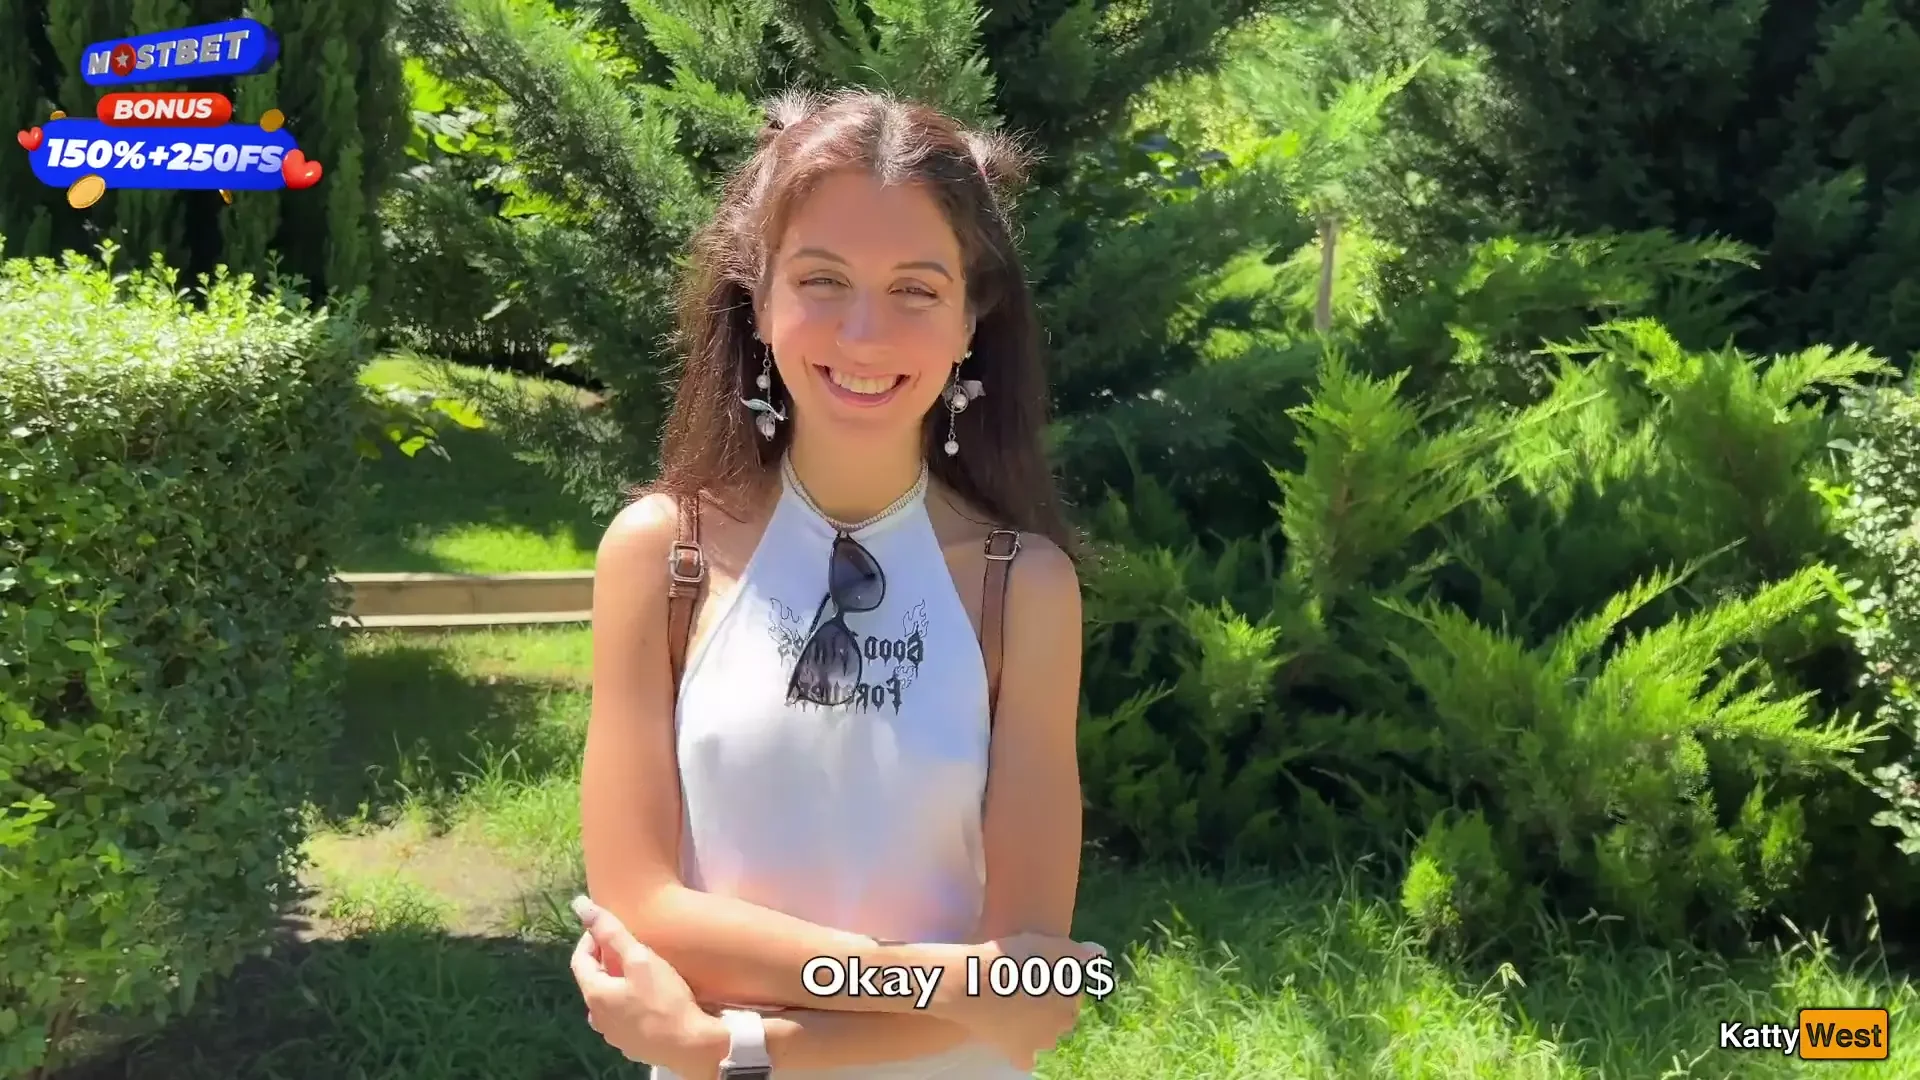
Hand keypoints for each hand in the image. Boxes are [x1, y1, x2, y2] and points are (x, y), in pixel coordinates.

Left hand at [570, 895, 726, 1075]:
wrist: (692, 1047)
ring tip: (641, 969)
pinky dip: (630, 1000)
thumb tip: (579, 905)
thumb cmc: (665, 1000)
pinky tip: (650, 996)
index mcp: (594, 995)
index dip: (590, 938)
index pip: (579, 959)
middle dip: (606, 959)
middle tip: (629, 945)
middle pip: (594, 979)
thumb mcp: (640, 959)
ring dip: (619, 981)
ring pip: (609, 999)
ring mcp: (613, 1034)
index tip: (608, 927)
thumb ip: (611, 932)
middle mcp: (597, 1017)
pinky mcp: (631, 1044)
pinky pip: (623, 1015)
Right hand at [950, 934, 1105, 1068]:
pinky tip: (1011, 1036)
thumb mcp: (1047, 945)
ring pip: (1046, 1037)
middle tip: (1029, 991)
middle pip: (1061, 1018)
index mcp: (1071, 998)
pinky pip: (1026, 1059)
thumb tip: (1098, 953)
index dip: (1059, 984)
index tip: (1042, 975)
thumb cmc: (1012, 959)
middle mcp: (1061, 1025)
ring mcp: (1040, 1042)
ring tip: (1018, 1010)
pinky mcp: (1018, 1053)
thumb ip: (1075, 951)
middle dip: (1051, 1008)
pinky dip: (1021, 1050)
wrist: (976, 983)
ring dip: (1038, 1028)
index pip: (1073, 995)